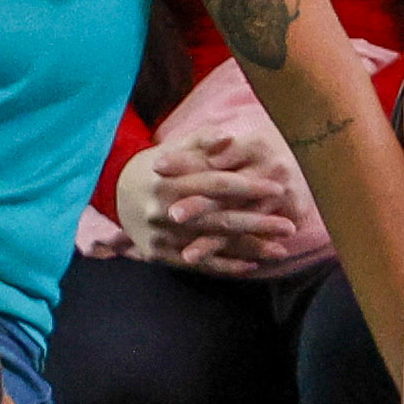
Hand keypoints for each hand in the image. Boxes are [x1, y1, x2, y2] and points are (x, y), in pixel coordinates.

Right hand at [123, 115, 319, 273]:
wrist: (113, 192)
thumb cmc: (155, 166)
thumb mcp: (175, 147)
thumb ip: (203, 141)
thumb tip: (230, 138)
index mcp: (169, 181)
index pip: (215, 184)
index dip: (247, 186)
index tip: (276, 189)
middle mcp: (164, 211)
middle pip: (218, 219)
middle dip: (258, 224)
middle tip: (289, 227)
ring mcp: (161, 237)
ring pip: (212, 245)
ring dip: (249, 250)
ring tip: (280, 251)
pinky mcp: (159, 255)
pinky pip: (197, 263)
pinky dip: (224, 265)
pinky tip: (251, 266)